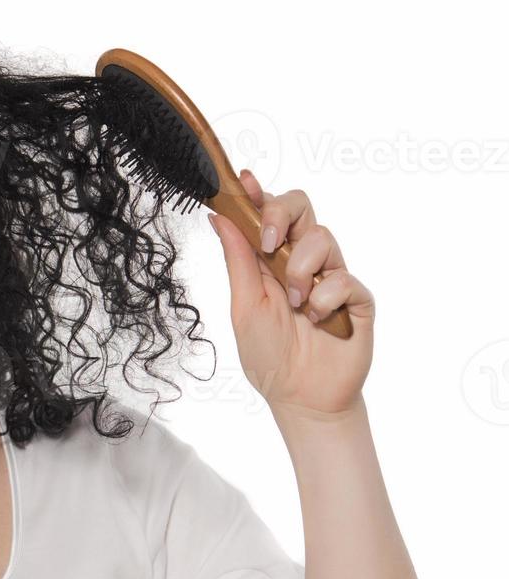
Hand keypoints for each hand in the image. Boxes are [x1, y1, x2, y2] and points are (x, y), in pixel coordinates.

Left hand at [208, 169, 374, 421]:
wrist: (302, 397)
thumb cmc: (268, 355)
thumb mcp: (243, 306)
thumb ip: (238, 260)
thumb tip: (220, 218)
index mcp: (269, 261)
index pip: (268, 214)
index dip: (258, 193)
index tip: (246, 181)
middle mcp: (301, 261)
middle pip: (302, 207)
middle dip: (283, 217)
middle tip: (270, 245)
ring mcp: (331, 275)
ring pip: (323, 238)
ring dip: (301, 271)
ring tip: (295, 304)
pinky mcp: (357, 296)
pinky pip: (344, 277)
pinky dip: (324, 299)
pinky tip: (318, 320)